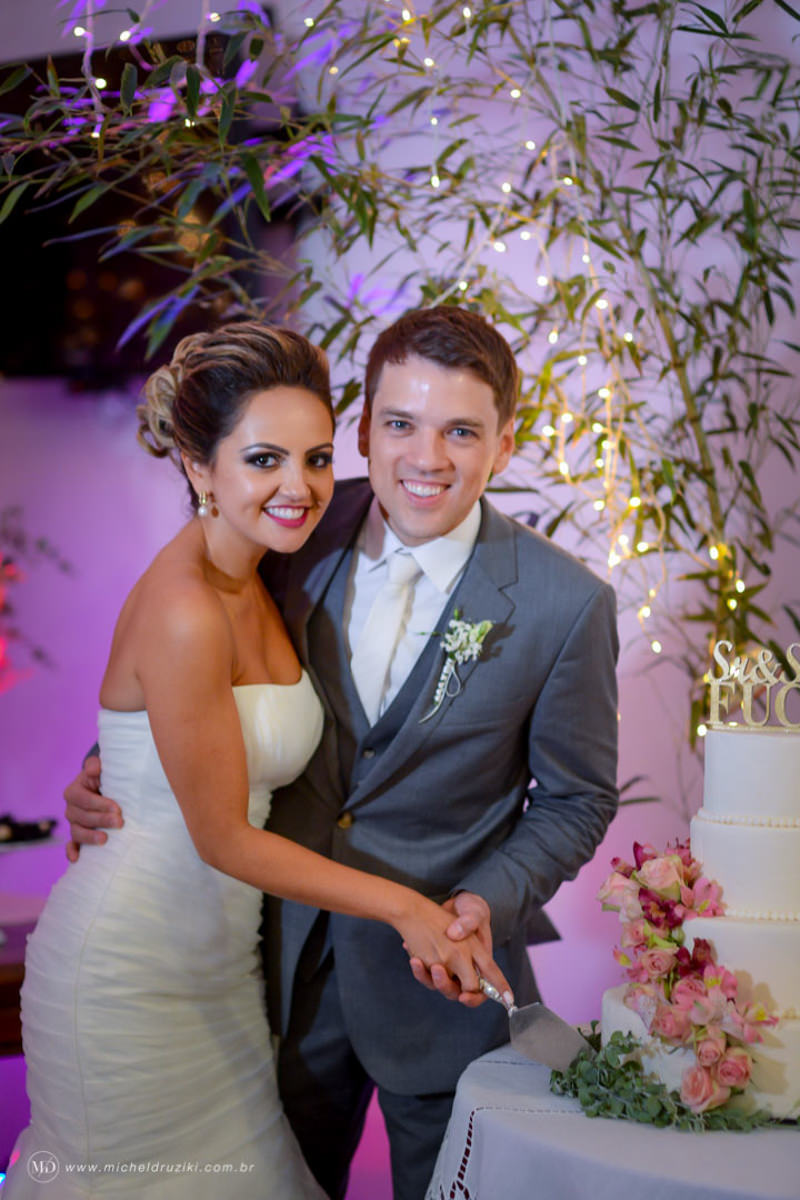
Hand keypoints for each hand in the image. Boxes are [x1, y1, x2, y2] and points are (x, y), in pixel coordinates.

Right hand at [64, 755, 122, 861]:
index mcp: (73, 792)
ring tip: (105, 840)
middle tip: (119, 823)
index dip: (99, 804)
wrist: (105, 789)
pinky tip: (77, 859)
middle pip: (82, 817)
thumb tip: (93, 769)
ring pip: (77, 832)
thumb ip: (96, 764)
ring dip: (90, 837)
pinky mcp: (78, 836)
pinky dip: (72, 852)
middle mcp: (71, 809)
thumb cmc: (105, 778)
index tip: (117, 808)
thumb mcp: (101, 768)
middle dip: (101, 820)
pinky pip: (71, 846)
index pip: (84, 799)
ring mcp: (74, 824)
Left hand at [409, 892, 495, 1006]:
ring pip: (440, 985)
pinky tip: (411, 954)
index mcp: (481, 959)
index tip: (464, 995)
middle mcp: (466, 967)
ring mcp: (451, 967)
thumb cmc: (469, 910)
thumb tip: (455, 935)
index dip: (478, 995)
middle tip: (437, 970)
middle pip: (460, 991)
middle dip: (447, 986)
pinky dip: (419, 969)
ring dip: (430, 977)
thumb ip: (469, 922)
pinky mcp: (436, 963)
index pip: (488, 985)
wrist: (449, 905)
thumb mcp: (474, 911)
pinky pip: (427, 975)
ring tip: (418, 960)